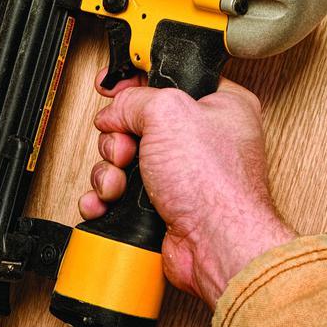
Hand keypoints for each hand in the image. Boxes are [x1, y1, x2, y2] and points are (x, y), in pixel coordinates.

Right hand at [79, 70, 295, 308]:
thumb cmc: (216, 184)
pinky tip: (108, 201)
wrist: (217, 245)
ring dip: (111, 171)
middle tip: (126, 149)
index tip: (113, 88)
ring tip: (120, 183)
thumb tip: (115, 112)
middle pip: (137, 122)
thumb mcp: (169, 113)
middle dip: (119, 138)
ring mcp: (182, 175)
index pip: (168, 80)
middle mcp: (202, 139)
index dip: (136, 83)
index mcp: (218, 105)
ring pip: (125, 159)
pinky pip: (122, 193)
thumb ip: (135, 100)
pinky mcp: (164, 205)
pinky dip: (107, 198)